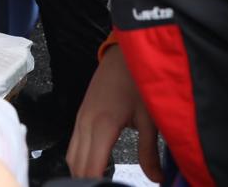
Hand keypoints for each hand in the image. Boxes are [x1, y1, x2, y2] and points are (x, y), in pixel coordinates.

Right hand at [67, 44, 160, 181]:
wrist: (122, 54)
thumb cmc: (137, 81)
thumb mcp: (149, 118)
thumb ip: (149, 151)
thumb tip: (156, 179)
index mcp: (103, 125)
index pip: (91, 168)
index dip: (97, 184)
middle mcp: (85, 124)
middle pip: (77, 166)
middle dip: (88, 182)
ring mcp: (80, 119)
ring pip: (71, 157)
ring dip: (82, 172)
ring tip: (102, 181)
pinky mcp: (80, 116)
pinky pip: (73, 145)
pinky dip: (81, 160)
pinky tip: (97, 166)